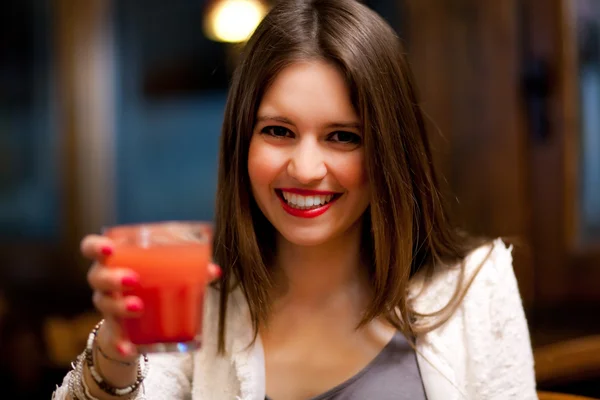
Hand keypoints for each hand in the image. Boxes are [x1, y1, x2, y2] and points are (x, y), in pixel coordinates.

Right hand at [81, 234, 220, 357]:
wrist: (135, 325)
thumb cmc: (149, 287)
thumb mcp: (163, 275)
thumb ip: (187, 269)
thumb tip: (214, 270)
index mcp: (114, 261)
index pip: (91, 247)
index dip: (95, 246)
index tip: (109, 248)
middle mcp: (104, 283)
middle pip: (97, 277)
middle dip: (112, 278)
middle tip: (134, 279)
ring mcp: (106, 306)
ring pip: (104, 304)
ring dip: (120, 306)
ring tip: (139, 307)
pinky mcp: (113, 331)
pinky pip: (113, 338)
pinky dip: (121, 343)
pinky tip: (129, 347)